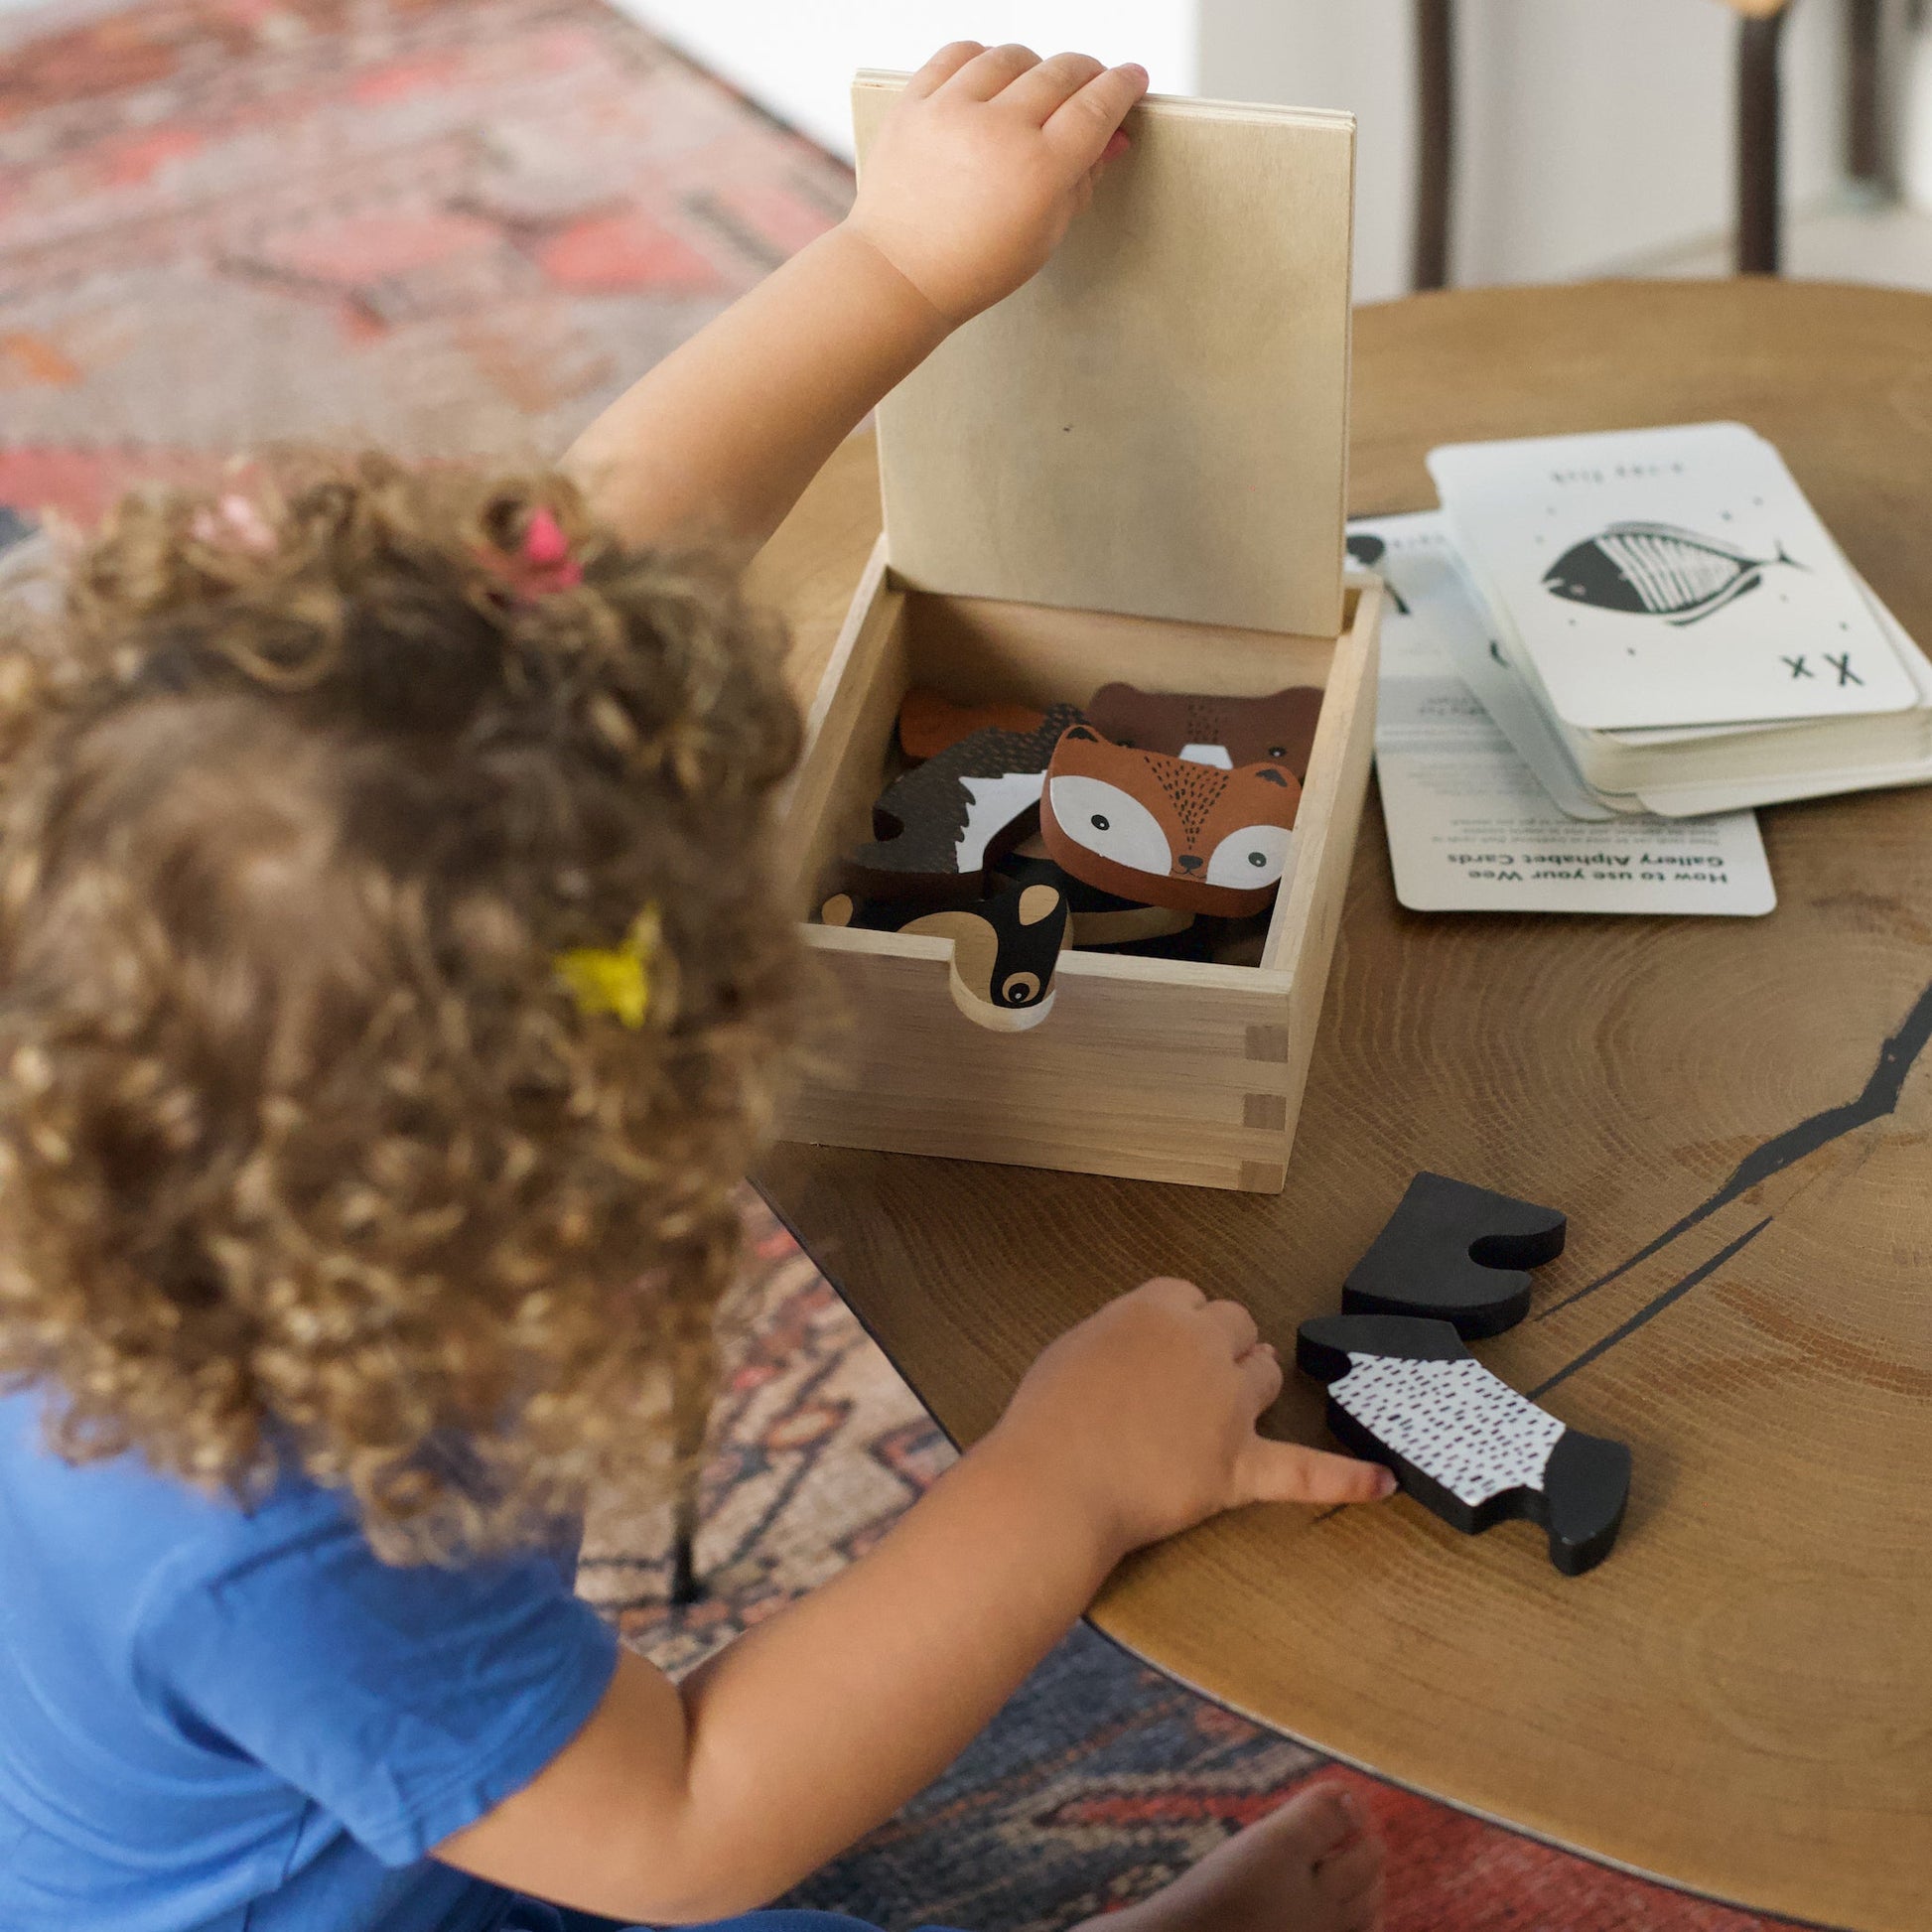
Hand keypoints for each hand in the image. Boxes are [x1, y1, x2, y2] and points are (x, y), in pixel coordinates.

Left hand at [844, 42, 1148, 324]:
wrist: (898, 274)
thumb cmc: (971, 267)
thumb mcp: (1044, 236)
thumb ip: (1082, 181)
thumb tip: (1110, 139)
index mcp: (1038, 171)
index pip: (1097, 107)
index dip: (1123, 87)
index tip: (1133, 79)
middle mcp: (997, 131)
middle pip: (1062, 72)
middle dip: (1087, 73)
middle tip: (1093, 85)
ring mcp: (952, 111)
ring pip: (1012, 56)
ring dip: (1036, 66)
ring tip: (1037, 89)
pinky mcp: (915, 103)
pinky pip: (959, 54)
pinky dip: (982, 58)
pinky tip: (991, 77)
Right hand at [988, 1278, 1396, 1557]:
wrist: (1053, 1481)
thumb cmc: (1047, 1419)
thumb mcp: (1072, 1348)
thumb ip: (1118, 1337)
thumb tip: (1137, 1350)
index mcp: (1155, 1309)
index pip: (1189, 1297)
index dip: (1178, 1325)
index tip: (1163, 1348)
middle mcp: (1200, 1346)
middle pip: (1235, 1325)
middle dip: (1221, 1346)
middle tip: (1194, 1379)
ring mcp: (1227, 1405)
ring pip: (1265, 1372)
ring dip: (1255, 1382)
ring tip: (1236, 1405)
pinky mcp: (1239, 1465)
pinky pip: (1305, 1470)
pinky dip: (1347, 1479)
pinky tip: (1384, 1482)